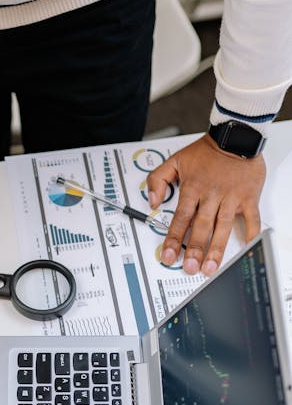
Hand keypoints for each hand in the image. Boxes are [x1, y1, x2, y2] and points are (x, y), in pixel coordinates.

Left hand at [147, 134, 264, 275]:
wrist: (235, 136)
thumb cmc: (207, 151)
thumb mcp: (175, 160)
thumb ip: (158, 180)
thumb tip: (152, 202)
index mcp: (192, 188)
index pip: (180, 218)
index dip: (172, 239)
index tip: (167, 256)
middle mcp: (211, 195)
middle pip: (200, 226)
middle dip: (194, 249)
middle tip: (190, 268)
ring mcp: (231, 197)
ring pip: (222, 227)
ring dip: (216, 248)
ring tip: (211, 267)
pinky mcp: (248, 197)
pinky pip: (251, 218)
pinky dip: (250, 233)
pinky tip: (246, 247)